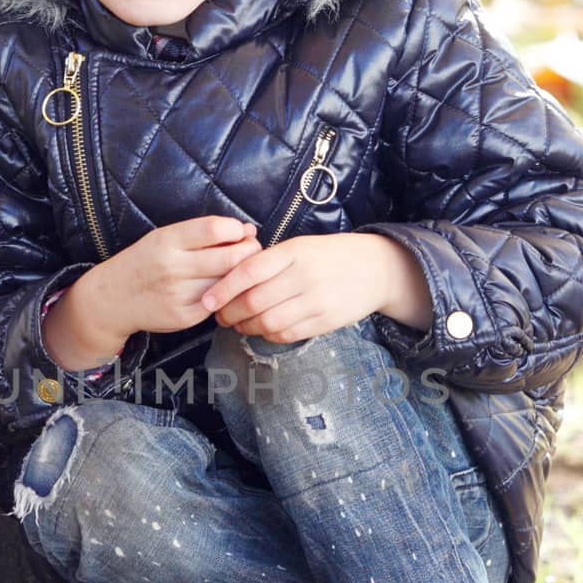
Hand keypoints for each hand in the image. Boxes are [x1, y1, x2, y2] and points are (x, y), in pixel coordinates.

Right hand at [85, 215, 263, 343]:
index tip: (241, 232)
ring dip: (241, 276)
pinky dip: (226, 295)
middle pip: (229, 258)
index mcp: (167, 240)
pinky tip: (222, 289)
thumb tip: (247, 230)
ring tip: (238, 269)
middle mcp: (172, 267)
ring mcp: (178, 295)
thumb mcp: (164, 237)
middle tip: (252, 251)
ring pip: (227, 282)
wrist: (113, 298)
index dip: (236, 229)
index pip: (214, 229)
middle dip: (249, 252)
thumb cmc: (145, 262)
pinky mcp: (185, 317)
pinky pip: (218, 303)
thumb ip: (203, 233)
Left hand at [200, 233, 430, 342]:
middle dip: (229, 313)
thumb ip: (269, 261)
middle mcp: (304, 276)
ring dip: (245, 327)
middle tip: (219, 315)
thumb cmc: (329, 256)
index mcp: (294, 252)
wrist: (376, 269)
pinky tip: (262, 329)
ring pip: (267, 322)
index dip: (224, 289)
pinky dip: (267, 335)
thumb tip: (229, 278)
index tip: (206, 300)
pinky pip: (286, 334)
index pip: (249, 271)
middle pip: (254, 302)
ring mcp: (316, 301)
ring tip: (238, 324)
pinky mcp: (325, 322)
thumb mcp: (300, 246)